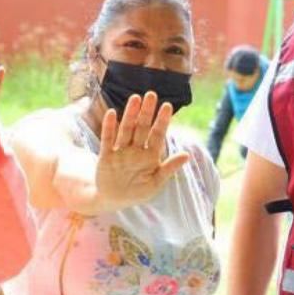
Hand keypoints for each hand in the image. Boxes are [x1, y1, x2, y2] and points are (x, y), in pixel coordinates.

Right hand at [87, 91, 190, 211]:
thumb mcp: (156, 183)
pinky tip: (112, 113)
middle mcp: (136, 150)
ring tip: (135, 99)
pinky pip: (108, 139)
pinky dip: (109, 127)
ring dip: (130, 114)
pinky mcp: (106, 156)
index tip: (167, 106)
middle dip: (146, 112)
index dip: (162, 121)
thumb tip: (187, 155)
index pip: (157, 134)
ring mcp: (121, 151)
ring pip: (126, 129)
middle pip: (142, 127)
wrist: (114, 200)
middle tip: (151, 95)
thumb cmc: (138, 192)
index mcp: (150, 155)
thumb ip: (169, 168)